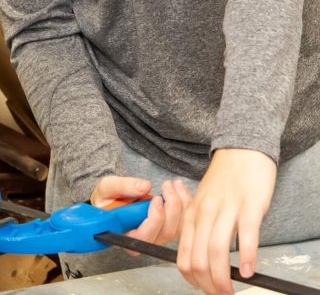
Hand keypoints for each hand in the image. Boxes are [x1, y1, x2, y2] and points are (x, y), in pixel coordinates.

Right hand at [91, 175, 189, 253]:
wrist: (112, 201)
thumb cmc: (107, 199)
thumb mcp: (107, 188)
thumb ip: (123, 187)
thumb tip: (145, 187)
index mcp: (126, 238)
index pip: (146, 235)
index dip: (155, 218)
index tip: (156, 198)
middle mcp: (146, 242)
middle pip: (167, 232)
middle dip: (172, 206)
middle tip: (166, 185)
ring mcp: (159, 237)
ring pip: (179, 228)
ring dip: (182, 203)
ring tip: (174, 183)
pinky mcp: (169, 229)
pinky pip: (184, 222)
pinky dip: (186, 204)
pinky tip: (179, 188)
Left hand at [176, 148, 275, 294]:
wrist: (242, 152)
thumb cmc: (225, 181)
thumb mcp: (205, 204)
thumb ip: (202, 229)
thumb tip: (205, 263)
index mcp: (192, 215)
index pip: (183, 256)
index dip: (193, 280)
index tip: (204, 290)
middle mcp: (204, 213)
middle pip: (198, 259)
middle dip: (208, 285)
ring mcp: (226, 209)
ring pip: (216, 251)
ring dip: (224, 278)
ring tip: (231, 292)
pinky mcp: (249, 205)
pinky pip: (245, 235)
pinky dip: (246, 257)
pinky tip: (249, 271)